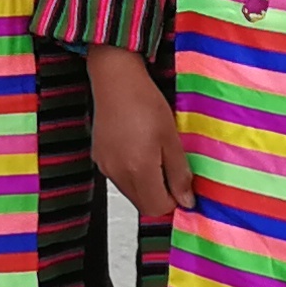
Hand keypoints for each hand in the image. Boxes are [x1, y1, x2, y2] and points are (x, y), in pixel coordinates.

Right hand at [85, 44, 195, 224]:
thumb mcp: (172, 137)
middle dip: (160, 194)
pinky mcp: (98, 157)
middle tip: (172, 169)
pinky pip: (119, 177)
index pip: (157, 208)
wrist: (114, 78)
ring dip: (146, 184)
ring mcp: (105, 166)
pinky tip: (138, 149)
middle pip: (143, 204)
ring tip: (155, 155)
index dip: (174, 201)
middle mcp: (117, 173)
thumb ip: (179, 173)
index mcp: (138, 170)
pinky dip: (132, 173)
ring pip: (131, 192)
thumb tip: (186, 200)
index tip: (183, 185)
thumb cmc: (144, 101)